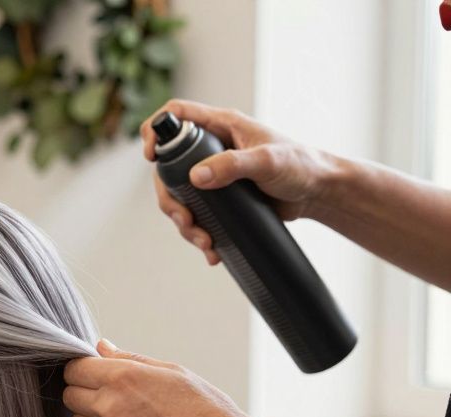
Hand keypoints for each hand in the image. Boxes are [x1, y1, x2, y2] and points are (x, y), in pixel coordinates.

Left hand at [62, 339, 261, 416]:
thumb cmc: (204, 409)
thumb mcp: (171, 371)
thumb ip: (129, 359)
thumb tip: (101, 347)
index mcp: (122, 378)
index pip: (75, 369)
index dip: (83, 369)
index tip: (94, 373)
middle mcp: (109, 407)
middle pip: (70, 395)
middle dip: (84, 392)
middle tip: (110, 395)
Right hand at [141, 98, 339, 266]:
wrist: (319, 192)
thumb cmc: (301, 165)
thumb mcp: (268, 161)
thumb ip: (232, 165)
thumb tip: (196, 176)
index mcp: (221, 126)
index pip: (177, 114)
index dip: (157, 129)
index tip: (151, 155)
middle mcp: (212, 147)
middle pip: (169, 167)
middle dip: (169, 198)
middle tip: (183, 219)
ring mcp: (214, 173)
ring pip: (180, 196)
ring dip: (184, 222)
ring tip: (204, 241)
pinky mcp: (220, 197)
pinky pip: (197, 213)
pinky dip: (199, 232)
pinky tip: (210, 249)